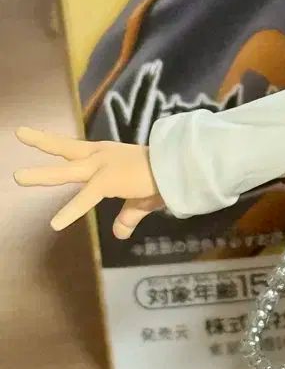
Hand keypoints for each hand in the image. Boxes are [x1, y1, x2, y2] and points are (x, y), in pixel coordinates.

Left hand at [13, 127, 164, 238]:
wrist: (182, 169)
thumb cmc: (167, 179)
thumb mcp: (142, 201)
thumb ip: (127, 217)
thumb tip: (119, 235)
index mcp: (109, 155)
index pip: (78, 149)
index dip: (58, 145)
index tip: (39, 137)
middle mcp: (103, 156)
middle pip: (66, 148)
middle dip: (42, 142)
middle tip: (20, 133)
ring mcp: (103, 167)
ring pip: (66, 171)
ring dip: (41, 175)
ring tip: (17, 178)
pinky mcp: (108, 181)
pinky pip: (85, 199)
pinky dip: (70, 211)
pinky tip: (54, 225)